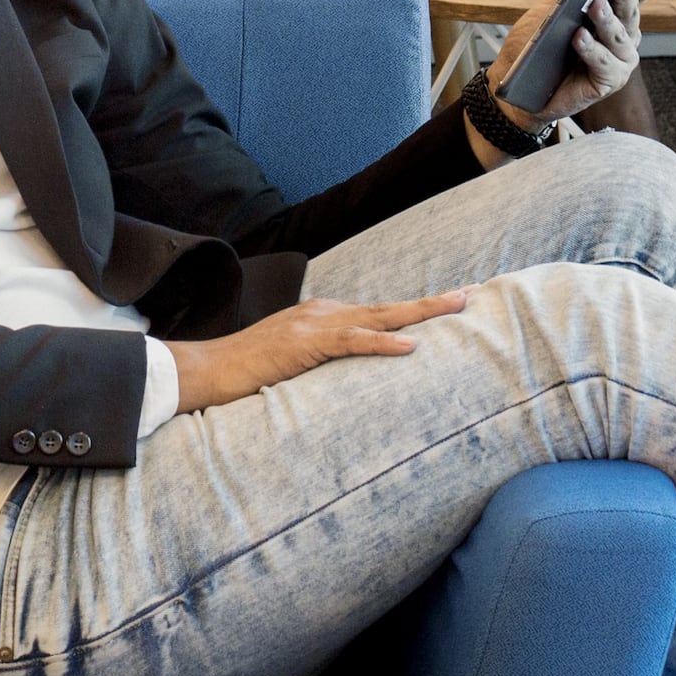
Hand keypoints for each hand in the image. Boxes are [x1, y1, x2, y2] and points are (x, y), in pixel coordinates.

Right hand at [167, 287, 469, 411]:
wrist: (206, 371)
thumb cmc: (247, 375)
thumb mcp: (294, 366)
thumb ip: (321, 364)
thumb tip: (349, 381)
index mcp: (324, 318)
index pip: (379, 313)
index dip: (415, 311)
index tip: (450, 305)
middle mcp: (325, 313)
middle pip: (388, 307)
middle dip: (431, 303)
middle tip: (470, 295)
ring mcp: (315, 325)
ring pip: (379, 317)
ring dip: (421, 311)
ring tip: (456, 306)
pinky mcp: (304, 344)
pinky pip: (351, 342)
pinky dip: (382, 343)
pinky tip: (409, 346)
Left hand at [482, 0, 658, 131]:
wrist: (523, 85)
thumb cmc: (541, 44)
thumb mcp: (554, 9)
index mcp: (619, 12)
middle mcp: (627, 35)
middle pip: (631, 10)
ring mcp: (621, 60)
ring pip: (619, 36)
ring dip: (607, 20)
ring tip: (596, 4)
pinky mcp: (609, 83)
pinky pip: (603, 64)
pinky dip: (591, 49)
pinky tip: (579, 36)